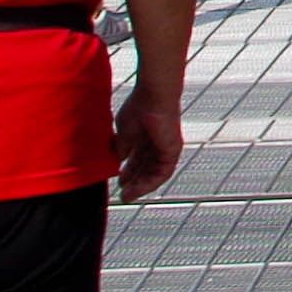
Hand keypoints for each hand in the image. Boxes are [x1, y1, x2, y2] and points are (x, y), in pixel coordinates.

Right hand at [114, 75, 186, 202]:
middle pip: (145, 169)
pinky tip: (138, 189)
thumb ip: (123, 146)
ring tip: (128, 196)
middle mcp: (157, 143)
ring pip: (154, 173)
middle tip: (123, 194)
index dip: (128, 173)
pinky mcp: (173, 150)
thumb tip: (118, 161)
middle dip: (134, 182)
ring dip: (141, 186)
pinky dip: (150, 182)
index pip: (137, 160)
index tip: (118, 182)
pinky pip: (163, 173)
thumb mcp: (124, 131)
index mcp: (145, 137)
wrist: (154, 96)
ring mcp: (166, 147)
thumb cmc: (140, 106)